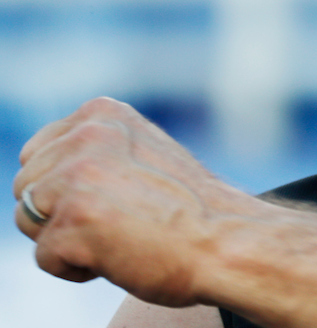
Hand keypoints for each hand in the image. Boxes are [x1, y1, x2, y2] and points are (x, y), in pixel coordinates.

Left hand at [12, 97, 251, 306]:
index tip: (110, 196)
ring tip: (117, 237)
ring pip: (27, 221)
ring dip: (65, 239)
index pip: (38, 152)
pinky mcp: (73, 220)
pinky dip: (75, 268)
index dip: (65, 185)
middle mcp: (86, 135)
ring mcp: (77, 176)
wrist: (227, 241)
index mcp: (103, 113)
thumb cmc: (191, 209)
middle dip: (58, 211)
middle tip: (116, 220)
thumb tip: (38, 173)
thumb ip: (96, 150)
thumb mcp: (142, 153)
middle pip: (25, 186)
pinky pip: (45, 258)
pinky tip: (117, 256)